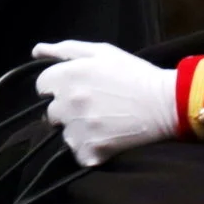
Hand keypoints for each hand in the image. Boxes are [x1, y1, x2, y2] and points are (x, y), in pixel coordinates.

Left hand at [32, 40, 178, 166]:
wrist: (167, 103)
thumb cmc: (135, 74)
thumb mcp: (102, 52)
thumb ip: (65, 50)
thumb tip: (36, 51)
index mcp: (67, 76)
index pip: (42, 86)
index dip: (57, 87)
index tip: (76, 89)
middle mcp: (67, 103)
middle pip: (51, 112)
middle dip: (66, 110)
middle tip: (94, 107)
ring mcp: (78, 129)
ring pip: (64, 134)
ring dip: (78, 131)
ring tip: (103, 123)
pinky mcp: (90, 150)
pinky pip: (78, 154)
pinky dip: (90, 150)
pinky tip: (107, 139)